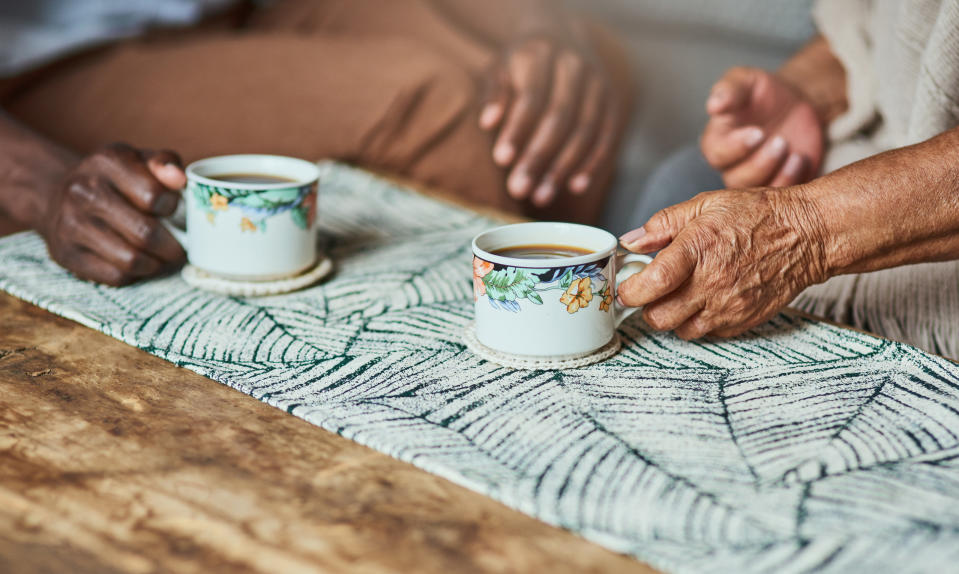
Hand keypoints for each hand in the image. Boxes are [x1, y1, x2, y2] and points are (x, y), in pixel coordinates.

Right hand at [39, 142, 186, 285]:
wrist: (60, 196)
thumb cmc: (114, 180)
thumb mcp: (139, 159)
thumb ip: (165, 163)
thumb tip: (180, 178)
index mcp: (106, 162)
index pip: (155, 196)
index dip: (173, 208)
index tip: (174, 211)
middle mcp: (83, 192)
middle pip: (145, 233)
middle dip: (172, 246)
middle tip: (180, 247)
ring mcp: (71, 225)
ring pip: (132, 260)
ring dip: (156, 264)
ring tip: (161, 256)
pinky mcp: (66, 254)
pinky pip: (115, 277)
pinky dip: (135, 274)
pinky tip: (138, 262)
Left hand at [479, 30, 619, 206]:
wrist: (560, 37)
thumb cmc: (520, 64)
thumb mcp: (499, 69)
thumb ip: (493, 95)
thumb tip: (488, 123)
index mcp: (541, 54)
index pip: (531, 97)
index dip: (517, 130)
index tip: (501, 160)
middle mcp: (575, 65)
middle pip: (559, 117)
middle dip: (538, 157)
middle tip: (518, 190)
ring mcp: (598, 83)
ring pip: (584, 131)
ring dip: (562, 168)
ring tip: (540, 197)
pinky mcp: (612, 102)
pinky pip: (606, 136)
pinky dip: (592, 164)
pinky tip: (575, 187)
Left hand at [617, 187, 828, 338]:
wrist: (806, 234)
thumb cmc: (756, 215)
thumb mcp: (705, 205)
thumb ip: (663, 224)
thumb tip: (630, 241)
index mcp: (697, 250)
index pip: (651, 285)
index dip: (629, 291)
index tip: (625, 287)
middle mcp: (711, 283)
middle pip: (659, 318)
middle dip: (647, 307)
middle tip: (651, 292)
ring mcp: (728, 306)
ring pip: (681, 331)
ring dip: (673, 317)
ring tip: (680, 295)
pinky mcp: (743, 321)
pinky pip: (708, 333)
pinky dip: (699, 322)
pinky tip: (705, 300)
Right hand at [701, 67, 822, 187]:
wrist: (795, 103)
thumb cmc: (762, 92)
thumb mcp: (746, 81)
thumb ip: (729, 90)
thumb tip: (714, 105)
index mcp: (717, 141)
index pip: (717, 154)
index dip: (736, 147)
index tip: (758, 132)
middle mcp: (732, 165)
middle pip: (737, 180)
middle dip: (760, 164)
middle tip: (781, 141)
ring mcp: (756, 178)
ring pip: (758, 192)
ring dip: (777, 176)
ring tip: (794, 154)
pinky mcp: (778, 184)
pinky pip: (782, 195)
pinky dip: (792, 181)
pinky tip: (800, 160)